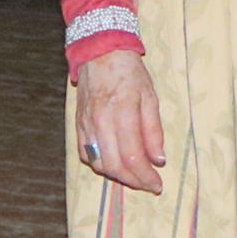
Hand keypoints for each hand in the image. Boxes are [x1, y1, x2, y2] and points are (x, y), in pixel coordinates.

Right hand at [73, 46, 167, 193]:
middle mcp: (100, 123)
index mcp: (122, 113)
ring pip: (99, 164)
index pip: (132, 157)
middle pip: (114, 166)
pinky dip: (100, 164)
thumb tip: (158, 159)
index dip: (145, 176)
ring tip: (134, 175)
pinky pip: (86, 154)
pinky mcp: (78, 125)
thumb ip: (153, 130)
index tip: (157, 185)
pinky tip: (114, 163)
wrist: (100, 53)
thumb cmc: (129, 72)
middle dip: (133, 181)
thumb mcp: (150, 97)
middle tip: (148, 183)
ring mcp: (86, 125)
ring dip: (117, 175)